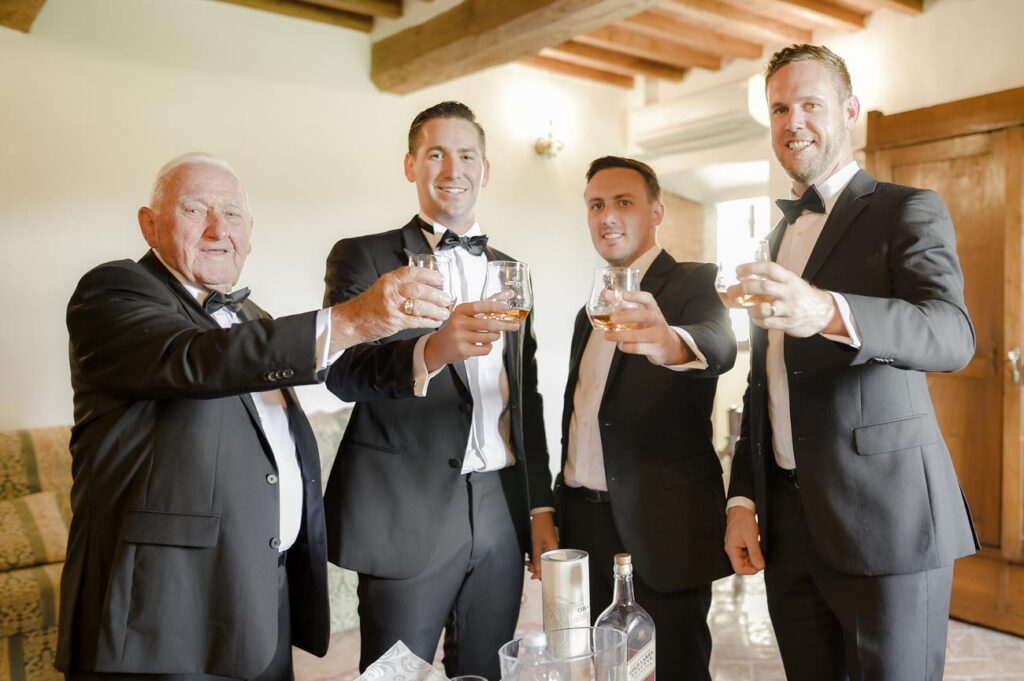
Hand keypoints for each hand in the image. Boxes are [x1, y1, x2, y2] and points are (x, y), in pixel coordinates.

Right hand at [329, 266, 450, 351]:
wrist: (353, 320)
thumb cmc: (370, 304)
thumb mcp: (384, 286)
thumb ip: (401, 284)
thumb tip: (427, 283)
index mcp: (390, 280)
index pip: (413, 273)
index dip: (430, 275)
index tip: (441, 279)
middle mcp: (391, 291)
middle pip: (419, 290)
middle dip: (437, 295)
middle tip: (447, 299)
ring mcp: (392, 307)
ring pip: (420, 306)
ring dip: (436, 310)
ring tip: (445, 312)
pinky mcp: (394, 321)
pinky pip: (416, 321)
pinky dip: (428, 321)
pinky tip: (436, 321)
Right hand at [423, 296, 519, 370]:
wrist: (439, 347)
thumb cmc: (457, 328)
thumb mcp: (468, 314)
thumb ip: (487, 304)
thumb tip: (508, 294)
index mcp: (461, 311)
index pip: (479, 306)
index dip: (494, 306)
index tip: (506, 308)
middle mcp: (459, 323)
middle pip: (488, 324)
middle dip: (505, 325)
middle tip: (515, 325)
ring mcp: (460, 337)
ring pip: (489, 337)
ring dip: (496, 336)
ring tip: (494, 335)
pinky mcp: (462, 350)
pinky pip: (485, 349)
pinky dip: (489, 347)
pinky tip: (484, 344)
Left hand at [527, 512, 557, 579]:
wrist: (541, 514)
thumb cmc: (540, 525)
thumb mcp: (536, 543)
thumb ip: (536, 557)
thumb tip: (537, 570)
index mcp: (554, 551)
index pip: (550, 567)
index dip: (541, 573)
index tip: (534, 577)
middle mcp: (554, 550)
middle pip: (547, 565)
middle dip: (537, 568)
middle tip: (529, 568)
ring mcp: (551, 548)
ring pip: (544, 560)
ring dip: (536, 563)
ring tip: (528, 563)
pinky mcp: (548, 545)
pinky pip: (543, 555)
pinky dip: (537, 557)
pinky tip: (530, 559)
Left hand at [602, 291, 693, 365]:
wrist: (669, 345)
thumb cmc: (650, 326)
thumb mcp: (642, 314)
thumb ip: (624, 305)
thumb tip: (606, 294)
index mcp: (653, 309)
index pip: (648, 299)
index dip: (636, 296)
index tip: (623, 295)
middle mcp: (657, 321)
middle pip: (644, 316)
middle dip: (626, 316)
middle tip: (612, 318)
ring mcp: (657, 335)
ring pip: (638, 335)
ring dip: (620, 335)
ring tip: (607, 335)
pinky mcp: (655, 348)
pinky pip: (637, 348)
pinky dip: (625, 346)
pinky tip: (620, 344)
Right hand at [724, 506, 764, 574]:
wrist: (741, 509)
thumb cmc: (743, 520)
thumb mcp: (751, 538)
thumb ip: (755, 553)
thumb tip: (760, 566)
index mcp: (731, 549)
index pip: (739, 569)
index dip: (750, 570)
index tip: (760, 565)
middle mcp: (732, 550)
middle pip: (741, 566)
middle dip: (753, 564)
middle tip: (761, 557)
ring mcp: (735, 547)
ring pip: (744, 560)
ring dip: (753, 558)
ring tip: (759, 550)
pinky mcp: (739, 544)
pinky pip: (745, 554)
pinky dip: (752, 553)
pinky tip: (756, 547)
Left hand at [735, 262, 842, 337]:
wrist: (824, 312)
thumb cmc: (800, 296)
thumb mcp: (790, 282)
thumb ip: (772, 280)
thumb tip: (743, 279)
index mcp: (789, 279)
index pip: (770, 268)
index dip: (752, 267)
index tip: (738, 271)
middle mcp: (789, 292)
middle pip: (764, 287)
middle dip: (744, 287)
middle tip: (732, 290)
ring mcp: (789, 309)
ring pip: (764, 308)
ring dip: (751, 308)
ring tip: (747, 309)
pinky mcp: (789, 323)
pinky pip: (768, 323)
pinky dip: (757, 321)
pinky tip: (756, 318)